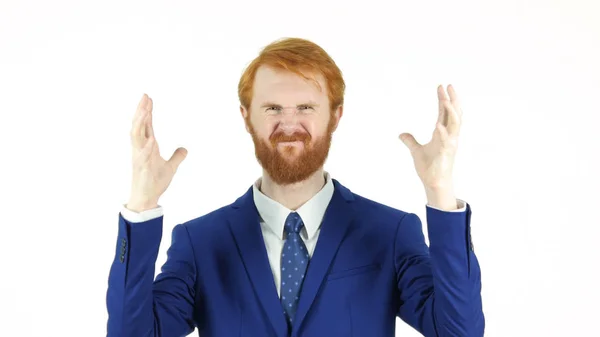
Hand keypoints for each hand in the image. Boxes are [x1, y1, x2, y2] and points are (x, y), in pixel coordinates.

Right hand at [128, 94, 186, 211]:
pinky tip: (152, 139)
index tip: (148, 98)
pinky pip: (143, 156)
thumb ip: (177, 157)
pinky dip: (147, 147)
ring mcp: (139, 157)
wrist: (146, 199)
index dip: (147, 112)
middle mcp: (140, 149)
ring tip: (145, 111)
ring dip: (140, 123)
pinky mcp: (142, 168)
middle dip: (141, 111)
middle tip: (145, 97)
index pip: (146, 125)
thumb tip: (184, 149)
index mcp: (147, 147)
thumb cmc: (154, 182)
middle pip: (138, 126)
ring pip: (136, 137)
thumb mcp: (170, 167)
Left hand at [399, 84, 462, 190]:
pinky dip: (443, 133)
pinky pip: (446, 141)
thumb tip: (401, 134)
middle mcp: (450, 136)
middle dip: (453, 99)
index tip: (441, 86)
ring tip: (445, 100)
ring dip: (451, 112)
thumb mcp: (416, 151)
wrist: (434, 183)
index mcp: (443, 133)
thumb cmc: (429, 167)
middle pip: (454, 114)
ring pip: (455, 124)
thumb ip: (410, 141)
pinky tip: (438, 125)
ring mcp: (450, 144)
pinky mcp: (446, 153)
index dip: (443, 99)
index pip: (444, 112)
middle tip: (449, 85)